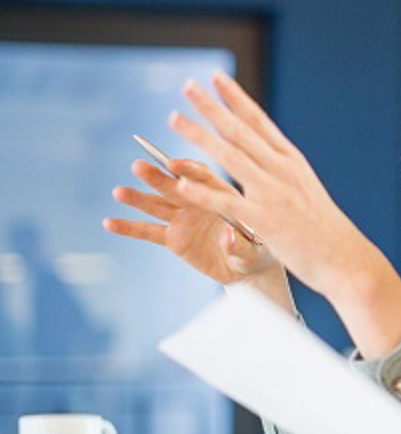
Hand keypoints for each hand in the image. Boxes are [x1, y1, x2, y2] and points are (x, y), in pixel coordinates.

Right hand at [105, 156, 277, 285]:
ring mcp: (183, 218)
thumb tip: (228, 237)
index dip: (188, 170)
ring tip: (119, 192)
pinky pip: (148, 231)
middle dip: (157, 176)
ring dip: (138, 198)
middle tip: (139, 166)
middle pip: (174, 185)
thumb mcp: (255, 249)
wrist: (248, 268)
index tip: (172, 164)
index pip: (202, 176)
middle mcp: (198, 201)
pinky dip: (129, 228)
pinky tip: (109, 223)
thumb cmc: (259, 250)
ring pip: (157, 205)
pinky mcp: (173, 238)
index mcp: (221, 194)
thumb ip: (241, 244)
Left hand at [163, 70, 400, 355]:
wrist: (346, 258)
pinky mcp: (264, 220)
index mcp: (292, 162)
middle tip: (188, 86)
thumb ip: (285, 172)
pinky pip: (226, 201)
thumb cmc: (326, 230)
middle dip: (212, 106)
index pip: (259, 121)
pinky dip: (202, 191)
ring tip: (174, 119)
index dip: (236, 98)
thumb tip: (270, 156)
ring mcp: (273, 193)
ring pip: (229, 156)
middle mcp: (282, 170)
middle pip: (240, 131)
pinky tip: (180, 180)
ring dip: (199, 136)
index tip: (216, 78)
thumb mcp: (307, 189)